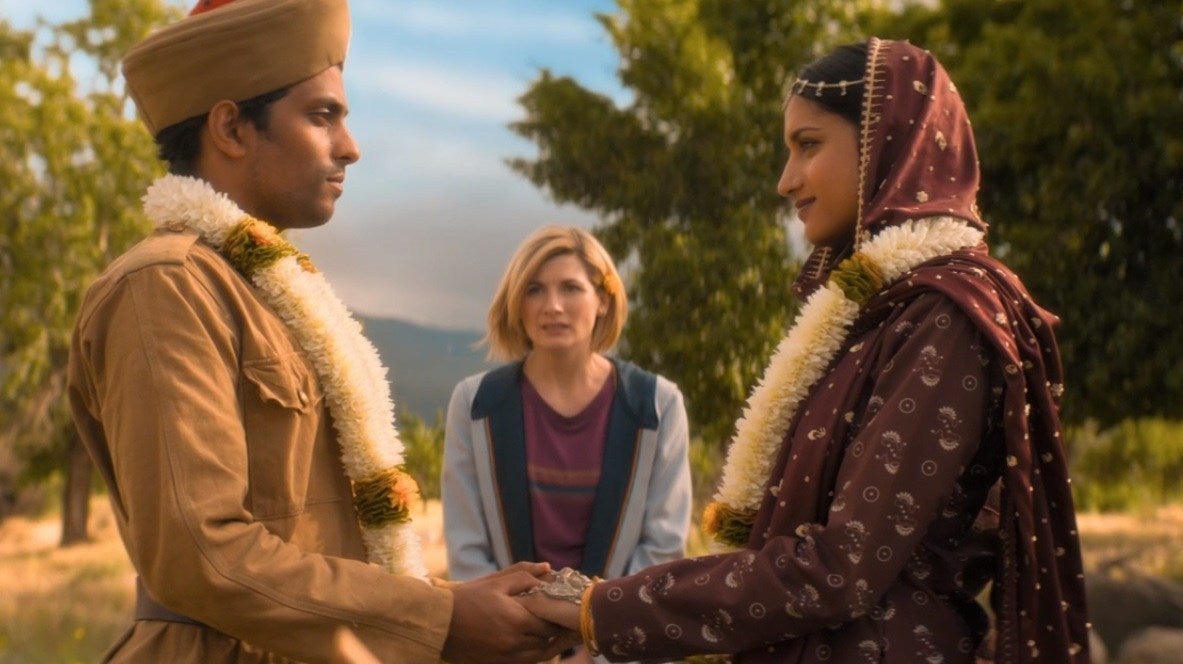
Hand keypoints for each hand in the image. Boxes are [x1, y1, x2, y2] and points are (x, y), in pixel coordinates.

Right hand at [442, 562, 578, 663]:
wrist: (439, 622)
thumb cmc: (467, 598)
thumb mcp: (496, 582)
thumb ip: (524, 575)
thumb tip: (547, 568)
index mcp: (517, 621)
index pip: (550, 624)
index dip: (559, 619)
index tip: (564, 611)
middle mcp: (514, 643)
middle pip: (546, 642)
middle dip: (553, 632)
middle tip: (560, 622)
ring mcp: (505, 657)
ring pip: (537, 656)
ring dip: (545, 645)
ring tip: (550, 635)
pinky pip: (522, 663)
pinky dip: (530, 654)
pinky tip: (531, 644)